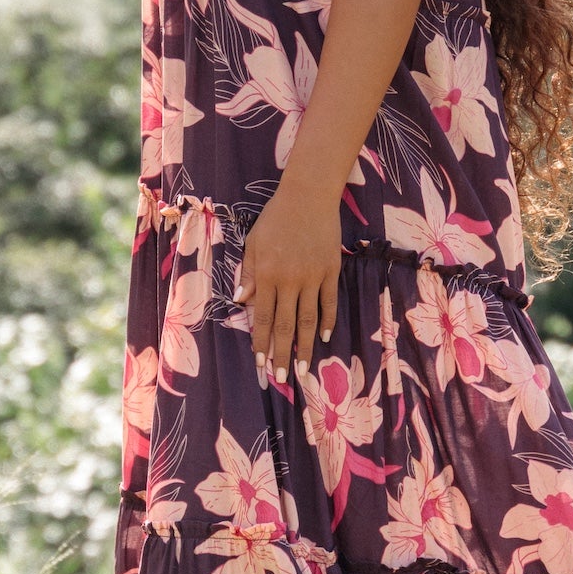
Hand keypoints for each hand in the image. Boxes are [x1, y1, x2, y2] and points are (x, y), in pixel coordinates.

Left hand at [236, 180, 342, 387]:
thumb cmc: (275, 218)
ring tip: (305, 368)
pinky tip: (324, 337)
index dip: (261, 343)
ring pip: (308, 319)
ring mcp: (312, 277)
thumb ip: (248, 273)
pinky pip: (329, 302)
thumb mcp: (254, 242)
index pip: (261, 318)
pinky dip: (327, 320)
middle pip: (285, 325)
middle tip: (283, 377)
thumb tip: (241, 302)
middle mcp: (289, 281)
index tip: (261, 364)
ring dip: (306, 346)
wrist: (308, 196)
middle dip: (282, 354)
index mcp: (267, 275)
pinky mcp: (330, 271)